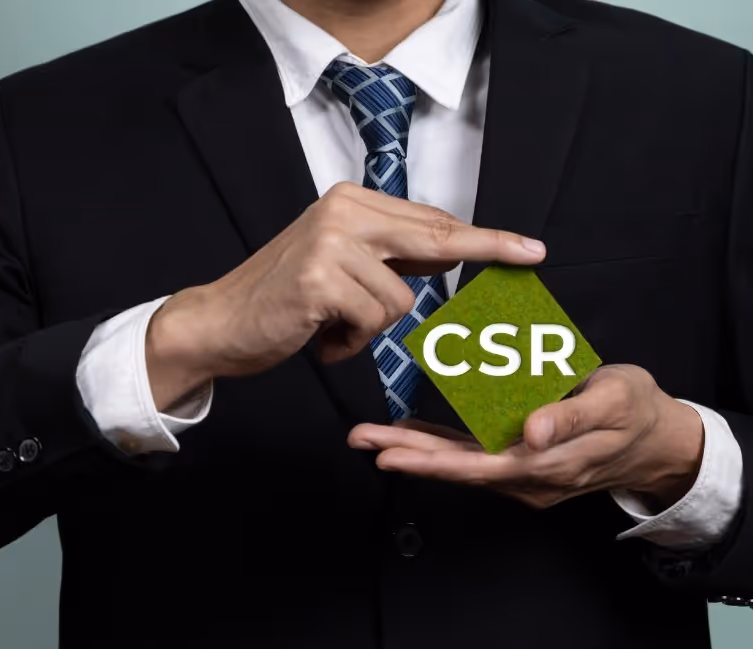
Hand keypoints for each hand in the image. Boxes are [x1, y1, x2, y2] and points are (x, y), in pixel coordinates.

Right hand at [144, 182, 545, 408]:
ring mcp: (330, 243)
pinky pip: (372, 322)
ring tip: (332, 328)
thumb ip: (389, 252)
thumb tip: (451, 247)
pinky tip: (321, 339)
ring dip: (371, 329)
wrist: (218, 323)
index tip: (529, 248)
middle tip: (534, 255)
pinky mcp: (319, 281)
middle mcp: (343, 212)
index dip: (486, 238)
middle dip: (488, 251)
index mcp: (351, 202)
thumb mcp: (338, 262)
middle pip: (436, 239)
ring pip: (401, 301)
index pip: (431, 220)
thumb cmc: (281, 299)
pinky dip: (350, 343)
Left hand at [347, 365, 704, 508]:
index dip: (432, 461)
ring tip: (372, 436)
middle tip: (361, 439)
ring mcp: (525, 477)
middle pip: (458, 469)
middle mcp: (530, 479)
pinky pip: (474, 458)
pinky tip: (412, 436)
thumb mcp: (616, 402)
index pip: (478, 466)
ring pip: (461, 465)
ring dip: (417, 452)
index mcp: (549, 464)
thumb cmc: (637, 412)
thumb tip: (532, 432)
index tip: (392, 451)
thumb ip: (573, 417)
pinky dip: (441, 447)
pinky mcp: (522, 466)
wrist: (659, 442)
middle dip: (407, 455)